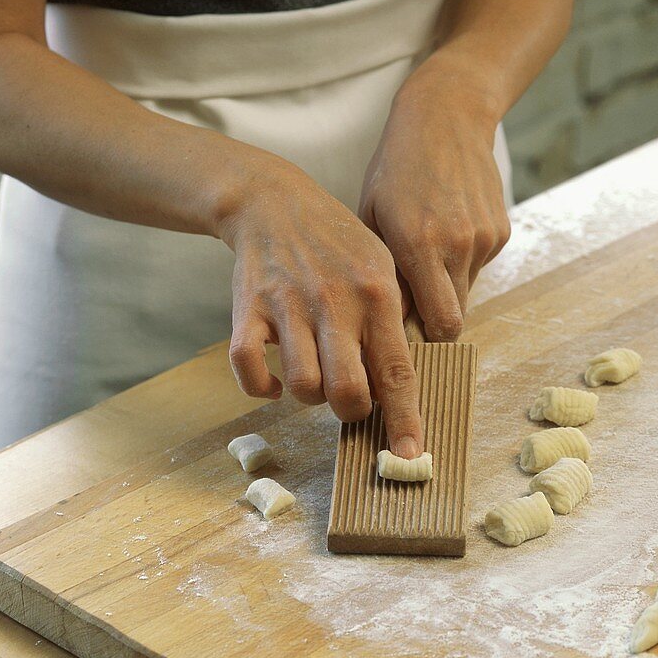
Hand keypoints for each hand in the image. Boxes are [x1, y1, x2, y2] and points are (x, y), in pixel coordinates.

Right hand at [216, 152, 422, 457]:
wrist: (274, 202)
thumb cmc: (338, 245)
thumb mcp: (381, 268)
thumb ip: (394, 324)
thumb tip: (408, 388)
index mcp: (376, 295)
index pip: (397, 371)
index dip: (404, 419)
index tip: (410, 455)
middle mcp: (334, 302)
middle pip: (347, 391)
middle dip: (352, 412)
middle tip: (351, 401)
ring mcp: (288, 306)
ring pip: (302, 387)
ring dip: (310, 397)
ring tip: (315, 378)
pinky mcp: (248, 309)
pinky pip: (248, 368)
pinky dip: (261, 388)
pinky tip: (274, 382)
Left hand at [358, 72, 510, 341]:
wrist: (447, 117)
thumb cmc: (396, 169)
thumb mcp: (372, 217)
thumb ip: (383, 272)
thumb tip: (387, 326)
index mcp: (418, 245)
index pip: (438, 324)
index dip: (424, 339)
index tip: (406, 340)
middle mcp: (457, 245)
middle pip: (455, 318)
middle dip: (434, 323)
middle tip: (412, 313)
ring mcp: (484, 238)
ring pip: (466, 293)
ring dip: (446, 288)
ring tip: (426, 256)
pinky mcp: (501, 231)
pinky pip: (478, 267)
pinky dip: (462, 262)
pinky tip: (447, 231)